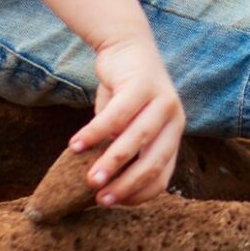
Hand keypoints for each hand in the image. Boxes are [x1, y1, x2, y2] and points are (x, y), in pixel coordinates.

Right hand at [71, 31, 183, 206]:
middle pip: (153, 161)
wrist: (128, 46)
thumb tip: (98, 186)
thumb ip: (120, 151)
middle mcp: (175, 119)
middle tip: (100, 200)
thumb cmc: (124, 95)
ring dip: (112, 162)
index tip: (111, 204)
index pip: (162, 176)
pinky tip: (74, 145)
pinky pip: (116, 115)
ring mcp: (163, 100)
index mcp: (173, 135)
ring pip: (136, 139)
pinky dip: (95, 133)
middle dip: (126, 184)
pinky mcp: (143, 85)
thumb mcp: (126, 127)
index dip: (137, 194)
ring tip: (88, 179)